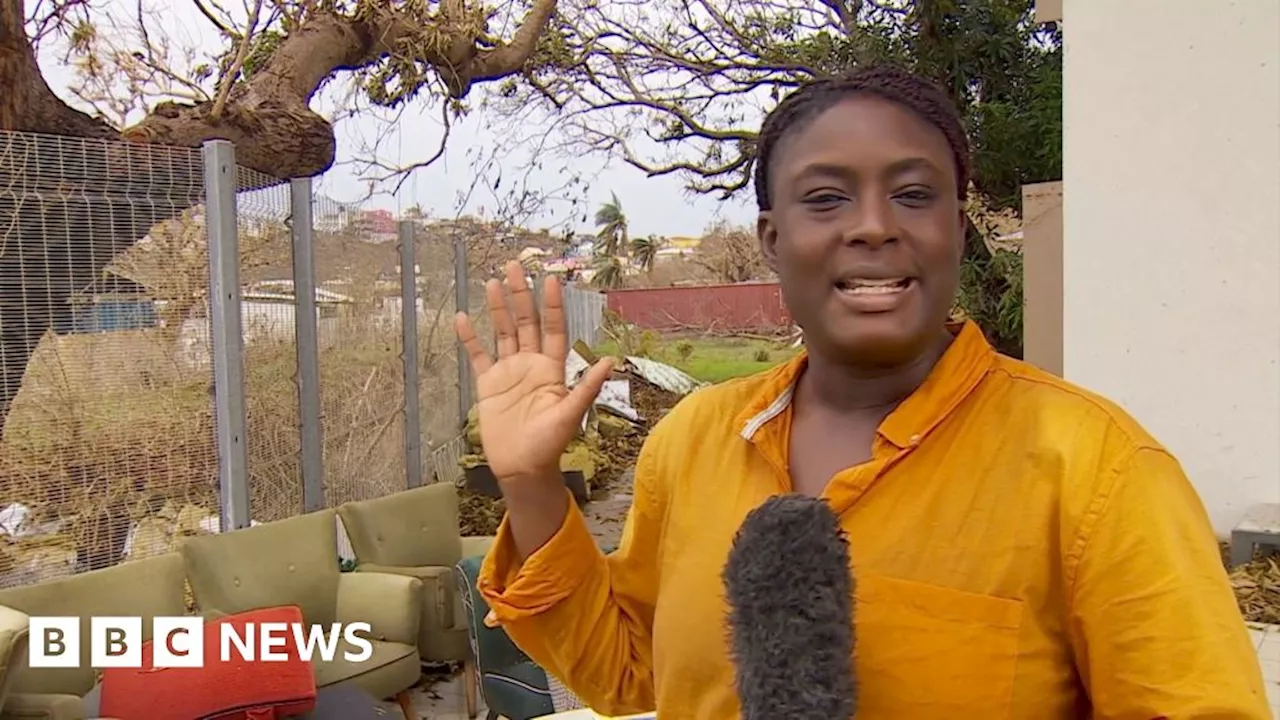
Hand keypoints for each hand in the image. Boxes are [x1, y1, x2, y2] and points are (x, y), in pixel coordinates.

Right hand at [454, 261, 613, 482]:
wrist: (522, 468)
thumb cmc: (550, 444)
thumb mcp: (571, 415)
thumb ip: (587, 387)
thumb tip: (611, 359)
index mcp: (552, 369)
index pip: (552, 328)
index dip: (551, 304)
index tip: (550, 278)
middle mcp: (530, 365)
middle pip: (526, 322)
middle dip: (521, 294)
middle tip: (514, 266)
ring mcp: (508, 372)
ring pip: (502, 332)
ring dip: (497, 308)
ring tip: (491, 282)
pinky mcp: (488, 384)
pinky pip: (478, 355)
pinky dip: (470, 338)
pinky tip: (463, 318)